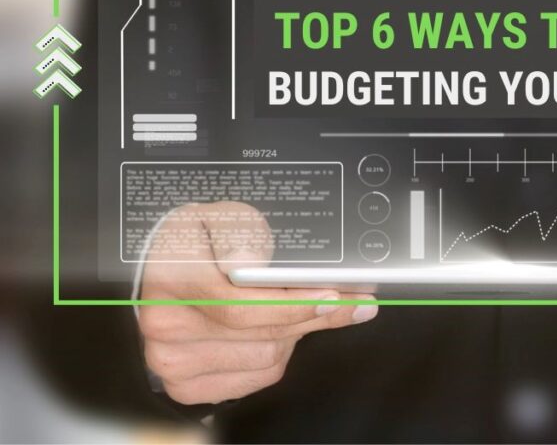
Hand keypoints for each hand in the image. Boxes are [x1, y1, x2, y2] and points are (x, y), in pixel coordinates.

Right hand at [139, 201, 376, 404]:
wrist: (158, 273)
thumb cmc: (198, 243)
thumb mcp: (218, 217)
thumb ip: (238, 232)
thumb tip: (249, 262)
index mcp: (172, 277)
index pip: (241, 305)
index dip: (294, 304)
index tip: (335, 296)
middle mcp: (167, 325)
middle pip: (263, 334)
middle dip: (314, 315)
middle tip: (352, 301)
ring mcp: (173, 361)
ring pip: (267, 358)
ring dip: (295, 333)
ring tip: (301, 307)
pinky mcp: (186, 386)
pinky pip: (257, 377)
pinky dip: (277, 354)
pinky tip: (275, 329)